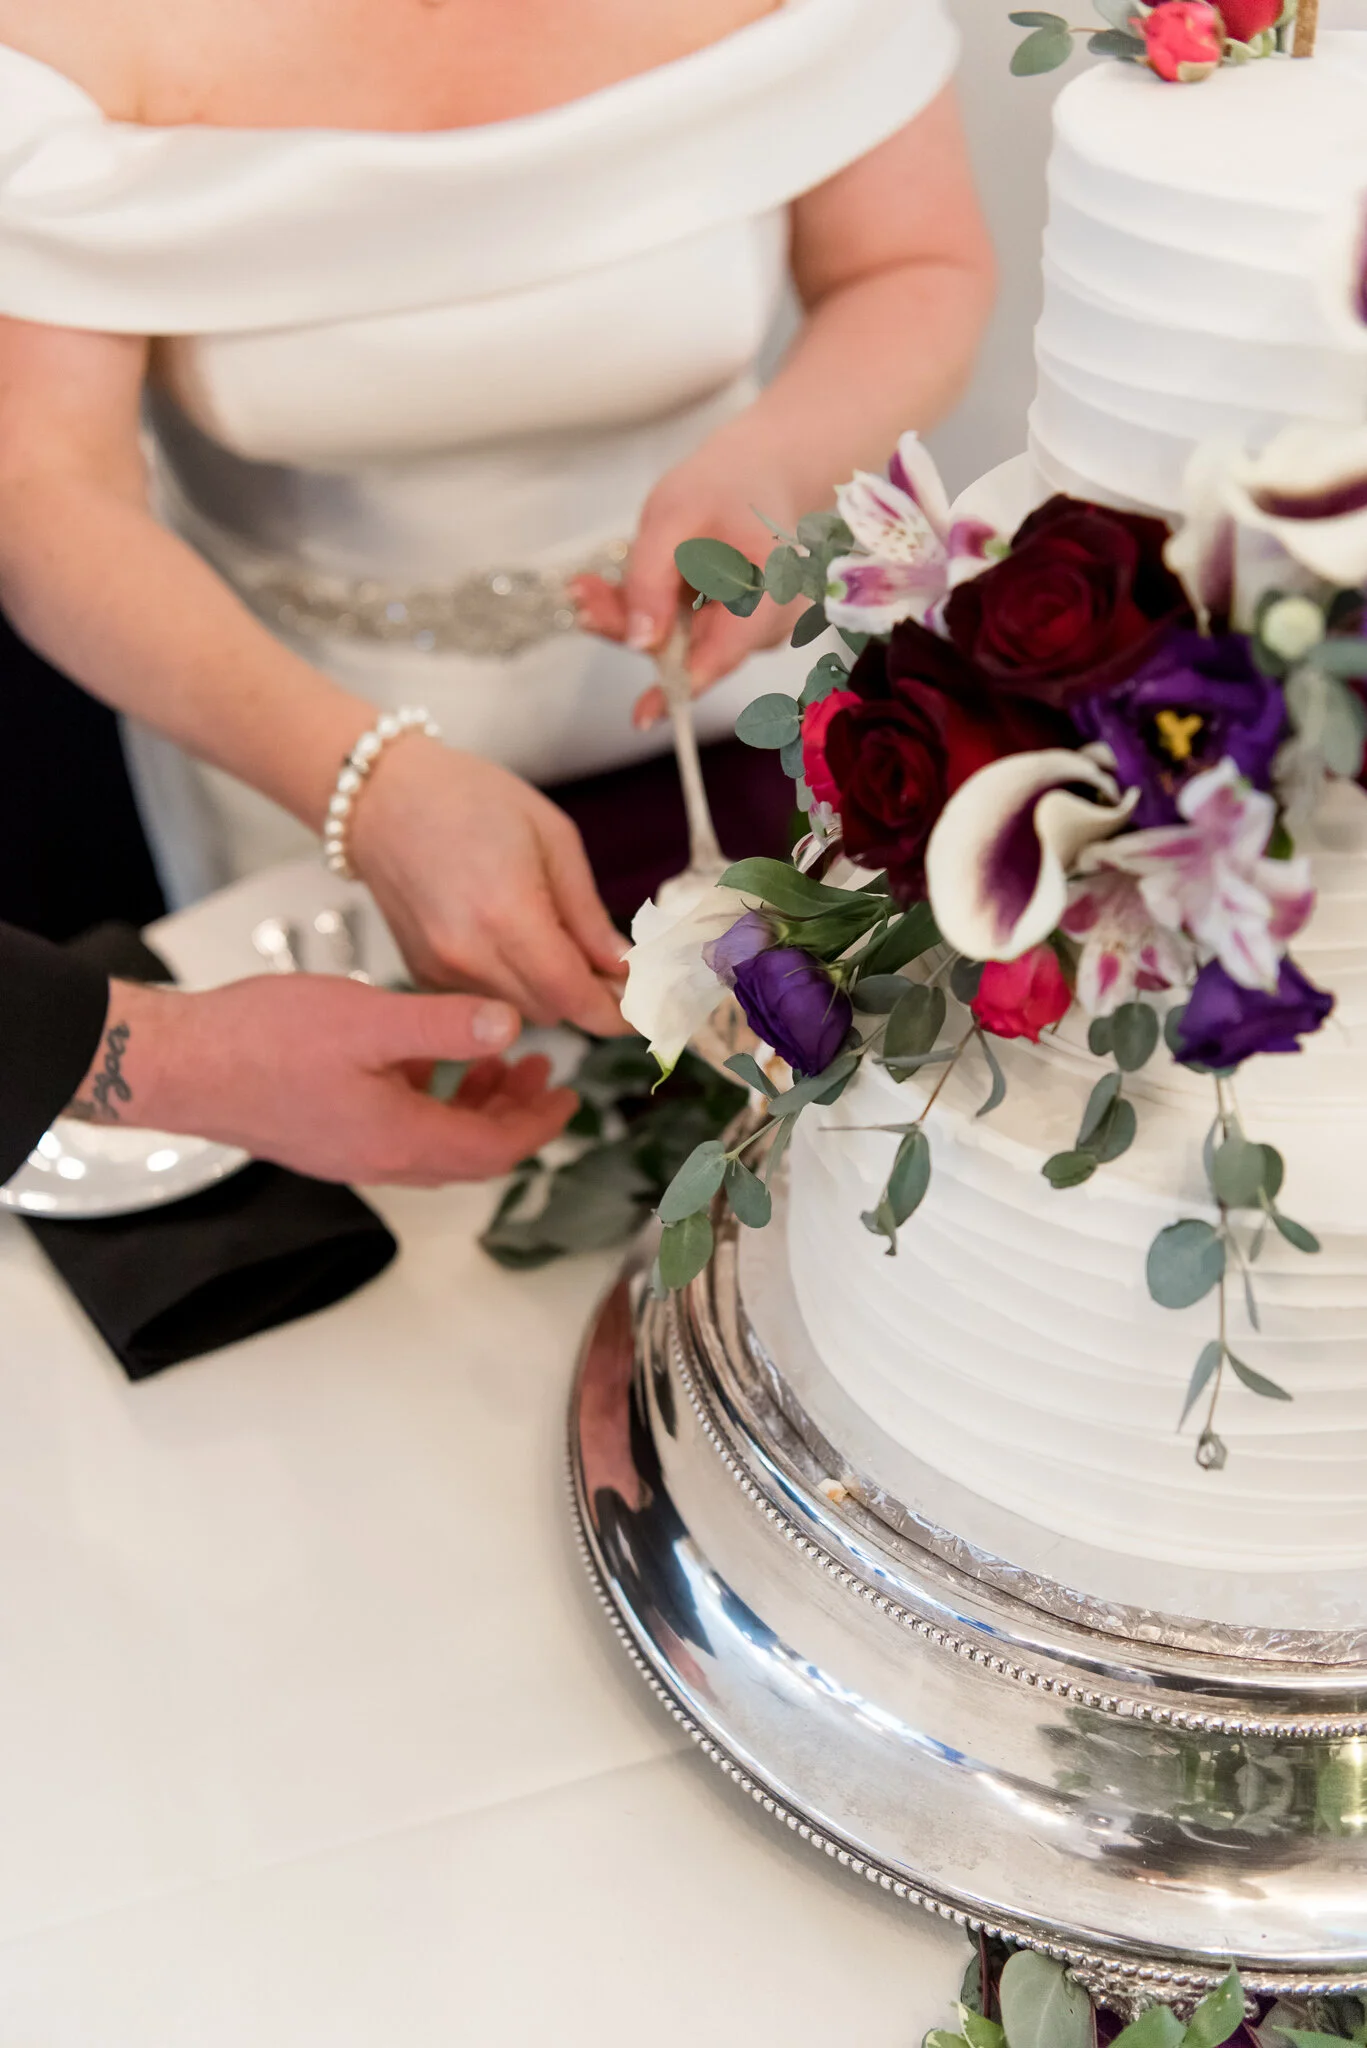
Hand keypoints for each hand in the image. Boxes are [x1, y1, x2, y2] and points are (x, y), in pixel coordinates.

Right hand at [89, 976, 578, 1186]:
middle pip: (469, 1153)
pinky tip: (420, 1054)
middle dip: (513, 1115)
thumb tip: (509, 1025)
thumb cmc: (263, 1041)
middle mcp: (379, 1158)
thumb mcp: (369, 1019)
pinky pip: (394, 1126)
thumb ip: (445, 1024)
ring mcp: (347, 1151)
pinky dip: (426, 1097)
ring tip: (493, 1059)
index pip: (495, 1150)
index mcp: (401, 1139)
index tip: (570, 1098)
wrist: (178, 1064)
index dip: (540, 1125)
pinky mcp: (322, 1135)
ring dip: (470, 1104)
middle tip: (541, 1073)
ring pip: (432, 1140)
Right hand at [348, 736, 627, 1034]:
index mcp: (507, 913)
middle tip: (611, 969)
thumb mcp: (552, 838)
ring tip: (559, 946)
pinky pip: (485, 1000)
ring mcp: (439, 969)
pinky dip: (510, 984)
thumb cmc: (471, 799)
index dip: (614, 1013)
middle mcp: (468, 953)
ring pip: (519, 1011)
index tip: (641, 1010)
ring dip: (549, 993)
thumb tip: (622, 966)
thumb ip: (588, 912)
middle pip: (551, 1011)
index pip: (573, 995)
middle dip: (587, 999)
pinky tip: (511, 941)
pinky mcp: (421, 974)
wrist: (381, 796)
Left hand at [570, 428, 803, 729]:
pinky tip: (607, 590)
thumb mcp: (673, 516)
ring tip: (586, 588)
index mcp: (770, 594)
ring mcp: (750, 631)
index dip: (680, 686)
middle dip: (632, 631)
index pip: (723, 654)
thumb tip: (640, 642)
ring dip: (632, 619)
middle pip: (692, 651)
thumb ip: (652, 579)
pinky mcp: (729, 628)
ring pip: (680, 643)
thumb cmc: (724, 486)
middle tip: (580, 599)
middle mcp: (767, 624)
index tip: (643, 715)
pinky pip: (681, 632)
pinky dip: (647, 613)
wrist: (758, 473)